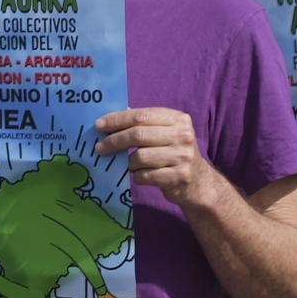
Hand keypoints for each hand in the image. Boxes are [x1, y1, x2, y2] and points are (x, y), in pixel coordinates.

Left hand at [94, 107, 221, 208]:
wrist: (198, 182)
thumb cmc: (174, 153)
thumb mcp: (166, 133)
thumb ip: (144, 124)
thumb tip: (110, 118)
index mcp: (178, 119)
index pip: (141, 115)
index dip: (117, 120)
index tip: (98, 125)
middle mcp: (183, 135)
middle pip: (138, 135)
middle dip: (114, 141)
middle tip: (99, 148)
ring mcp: (183, 156)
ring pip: (140, 157)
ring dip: (127, 162)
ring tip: (127, 164)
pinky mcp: (179, 176)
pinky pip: (145, 176)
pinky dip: (137, 176)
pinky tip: (140, 175)